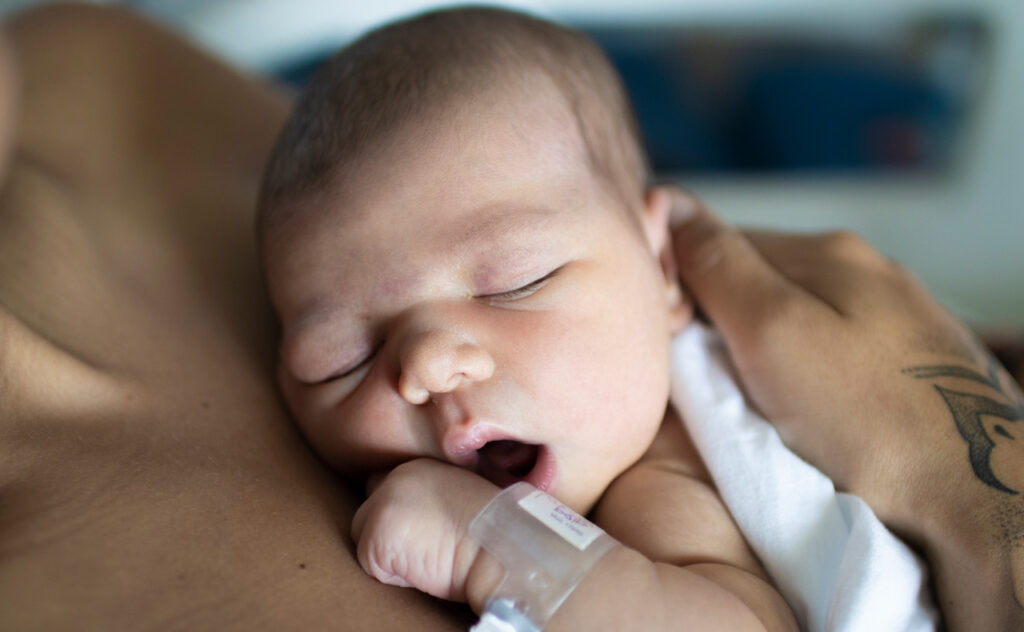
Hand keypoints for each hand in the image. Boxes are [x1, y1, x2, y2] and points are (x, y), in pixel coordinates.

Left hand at [351, 458, 498, 600]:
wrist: (503, 545)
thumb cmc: (496, 532)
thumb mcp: (463, 499)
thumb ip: (435, 498)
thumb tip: (418, 523)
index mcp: (422, 465)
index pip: (389, 488)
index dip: (402, 514)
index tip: (423, 531)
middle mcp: (398, 476)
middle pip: (370, 510)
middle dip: (388, 531)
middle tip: (425, 547)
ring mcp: (383, 501)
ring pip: (365, 537)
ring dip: (391, 554)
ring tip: (431, 555)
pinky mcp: (376, 531)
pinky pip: (372, 566)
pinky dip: (395, 575)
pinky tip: (427, 567)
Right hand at [660, 187, 1023, 527]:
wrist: (978, 496)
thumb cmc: (866, 421)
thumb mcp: (772, 333)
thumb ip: (718, 266)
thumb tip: (669, 198)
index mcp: (829, 251)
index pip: (720, 243)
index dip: (682, 286)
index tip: (672, 342)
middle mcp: (869, 269)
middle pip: (761, 278)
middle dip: (722, 318)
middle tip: (712, 382)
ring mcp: (898, 316)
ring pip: (798, 315)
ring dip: (762, 348)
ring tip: (760, 403)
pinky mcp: (914, 362)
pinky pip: (834, 350)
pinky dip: (805, 371)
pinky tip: (810, 408)